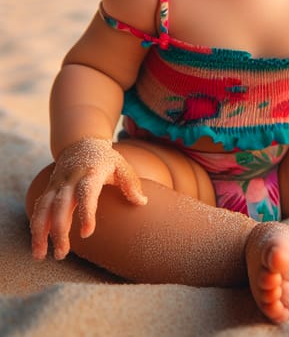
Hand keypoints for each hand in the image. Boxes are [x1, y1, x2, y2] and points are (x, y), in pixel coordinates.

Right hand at [30, 138, 147, 260]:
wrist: (80, 143)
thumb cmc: (105, 160)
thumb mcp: (121, 166)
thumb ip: (131, 184)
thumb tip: (142, 202)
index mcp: (91, 173)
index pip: (87, 193)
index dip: (86, 212)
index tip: (87, 233)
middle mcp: (70, 180)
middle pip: (60, 206)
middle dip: (58, 231)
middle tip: (62, 254)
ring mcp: (57, 185)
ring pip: (43, 209)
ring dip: (39, 233)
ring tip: (40, 256)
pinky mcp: (48, 190)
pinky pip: (38, 208)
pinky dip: (36, 226)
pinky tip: (38, 245)